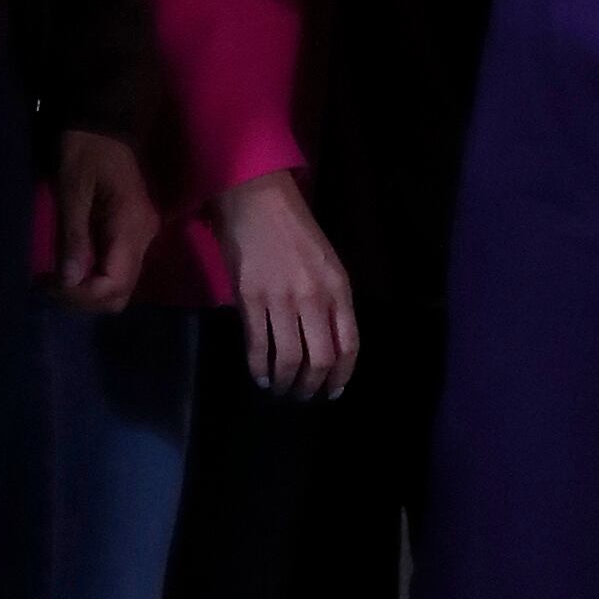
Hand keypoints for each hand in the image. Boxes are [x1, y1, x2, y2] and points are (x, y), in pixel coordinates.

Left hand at [50, 128, 156, 312]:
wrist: (105, 123)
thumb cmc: (84, 153)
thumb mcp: (72, 192)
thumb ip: (73, 237)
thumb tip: (68, 281)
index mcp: (131, 226)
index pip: (114, 284)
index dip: (81, 295)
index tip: (48, 284)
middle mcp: (145, 236)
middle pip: (121, 292)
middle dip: (84, 299)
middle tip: (49, 287)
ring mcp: (142, 235)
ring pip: (121, 285)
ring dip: (88, 292)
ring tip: (55, 280)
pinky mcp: (134, 233)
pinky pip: (118, 270)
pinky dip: (94, 279)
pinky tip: (70, 268)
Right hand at [213, 169, 358, 400]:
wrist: (259, 201)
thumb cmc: (296, 231)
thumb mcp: (328, 264)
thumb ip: (331, 301)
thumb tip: (327, 342)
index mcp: (339, 287)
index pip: (349, 344)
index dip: (342, 375)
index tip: (334, 391)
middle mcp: (314, 297)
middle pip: (321, 358)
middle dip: (313, 385)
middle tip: (304, 396)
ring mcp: (281, 299)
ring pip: (289, 357)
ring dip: (286, 382)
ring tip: (282, 390)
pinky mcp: (250, 299)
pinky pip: (258, 345)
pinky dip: (259, 368)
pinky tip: (261, 376)